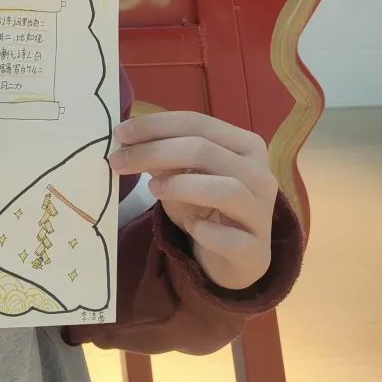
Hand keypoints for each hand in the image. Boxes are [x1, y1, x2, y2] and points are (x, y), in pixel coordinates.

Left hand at [108, 111, 277, 290]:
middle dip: (154, 152)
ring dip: (181, 186)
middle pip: (205, 151)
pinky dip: (204, 232)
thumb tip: (127, 139)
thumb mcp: (180, 174)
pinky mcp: (257, 252)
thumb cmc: (203, 206)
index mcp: (245, 146)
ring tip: (152, 189)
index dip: (156, 125)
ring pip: (225, 189)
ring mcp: (263, 215)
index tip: (120, 133)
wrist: (230, 258)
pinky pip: (231, 239)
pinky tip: (190, 228)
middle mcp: (261, 175)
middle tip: (118, 161)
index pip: (198, 123)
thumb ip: (162, 155)